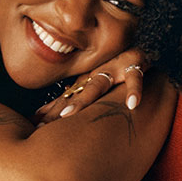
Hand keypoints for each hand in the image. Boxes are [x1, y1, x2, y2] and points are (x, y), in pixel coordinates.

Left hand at [33, 47, 147, 124]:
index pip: (66, 97)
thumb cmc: (117, 73)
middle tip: (43, 124)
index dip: (52, 112)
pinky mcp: (136, 65)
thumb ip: (70, 101)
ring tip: (68, 114)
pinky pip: (135, 77)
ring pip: (97, 83)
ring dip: (83, 98)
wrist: (145, 54)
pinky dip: (134, 90)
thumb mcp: (94, 86)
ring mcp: (115, 68)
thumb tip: (36, 118)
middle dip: (58, 107)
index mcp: (87, 79)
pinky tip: (132, 104)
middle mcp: (98, 73)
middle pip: (75, 92)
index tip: (36, 126)